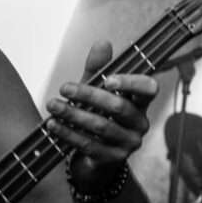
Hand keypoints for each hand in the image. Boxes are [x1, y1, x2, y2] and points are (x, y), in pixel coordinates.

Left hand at [48, 41, 157, 180]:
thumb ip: (98, 69)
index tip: (109, 79)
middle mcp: (140, 123)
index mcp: (140, 103)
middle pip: (119, 107)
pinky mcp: (114, 159)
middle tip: (64, 88)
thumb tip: (103, 43)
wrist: (94, 158)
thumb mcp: (96, 91)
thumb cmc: (97, 116)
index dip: (132, 83)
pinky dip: (69, 133)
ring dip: (74, 114)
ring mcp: (129, 143)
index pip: (149, 89)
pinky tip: (53, 124)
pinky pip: (90, 145)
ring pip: (102, 126)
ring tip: (53, 105)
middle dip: (89, 95)